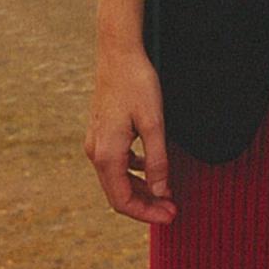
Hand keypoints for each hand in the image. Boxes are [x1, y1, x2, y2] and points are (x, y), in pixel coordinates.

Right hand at [83, 41, 176, 225]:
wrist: (118, 52)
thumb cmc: (137, 84)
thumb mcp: (154, 124)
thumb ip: (157, 161)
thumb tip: (162, 193)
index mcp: (106, 154)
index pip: (123, 201)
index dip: (147, 214)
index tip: (171, 216)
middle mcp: (95, 152)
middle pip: (118, 194)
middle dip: (146, 205)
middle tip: (173, 209)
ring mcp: (95, 142)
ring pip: (116, 179)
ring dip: (140, 189)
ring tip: (166, 193)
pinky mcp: (100, 132)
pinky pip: (115, 163)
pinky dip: (133, 172)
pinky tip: (150, 167)